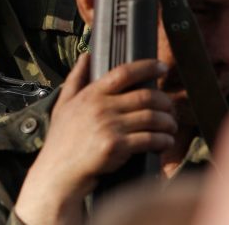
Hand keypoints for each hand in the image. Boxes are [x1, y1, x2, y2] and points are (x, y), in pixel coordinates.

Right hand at [14, 53, 175, 224]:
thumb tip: (86, 56)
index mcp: (91, 94)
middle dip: (164, 101)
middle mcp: (101, 107)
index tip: (161, 67)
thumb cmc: (61, 140)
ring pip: (151, 117)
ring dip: (167, 122)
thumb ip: (75, 79)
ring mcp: (109, 126)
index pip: (123, 73)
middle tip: (170, 107)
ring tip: (170, 126)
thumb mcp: (63, 105)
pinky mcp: (116, 146)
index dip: (147, 67)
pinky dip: (163, 140)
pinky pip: (150, 139)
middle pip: (145, 96)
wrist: (58, 172)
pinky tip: (165, 142)